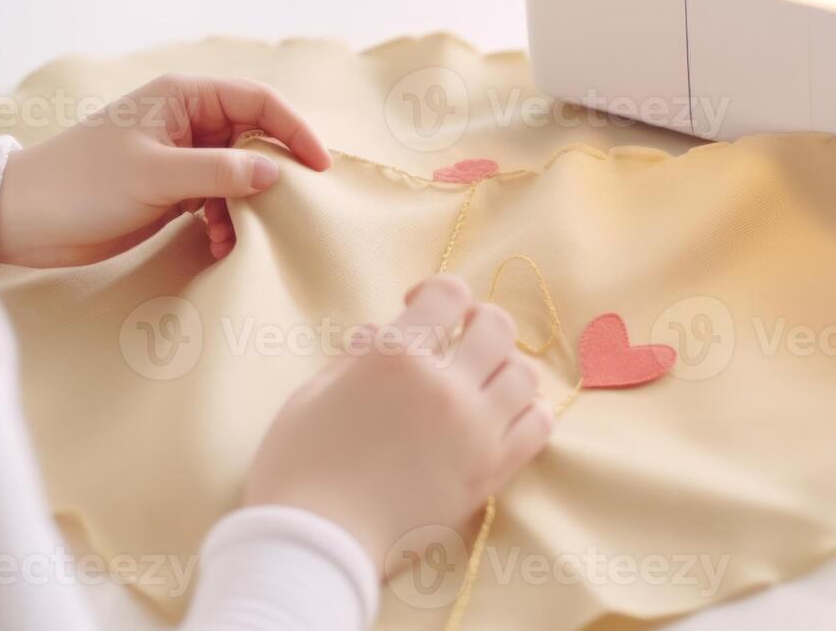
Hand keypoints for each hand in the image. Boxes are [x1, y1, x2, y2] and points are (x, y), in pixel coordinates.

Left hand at [0, 74, 331, 267]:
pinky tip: (217, 246)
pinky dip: (224, 222)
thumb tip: (276, 173)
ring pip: (238, 175)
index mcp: (184, 96)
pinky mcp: (170, 189)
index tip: (318, 168)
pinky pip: (216, 200)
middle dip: (272, 175)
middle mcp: (187, 120)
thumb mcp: (156, 176)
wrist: (26, 217)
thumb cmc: (83, 184)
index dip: (294, 129)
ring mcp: (179, 155)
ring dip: (246, 208)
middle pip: (254, 137)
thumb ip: (219, 173)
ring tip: (237, 239)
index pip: (259, 100)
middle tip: (288, 212)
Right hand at [242, 276, 553, 574]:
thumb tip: (382, 331)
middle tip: (457, 337)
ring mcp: (475, 431)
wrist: (317, 543)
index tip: (421, 304)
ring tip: (479, 378)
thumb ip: (356, 356)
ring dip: (504, 365)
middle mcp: (445, 386)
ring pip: (524, 373)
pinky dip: (527, 410)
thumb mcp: (313, 392)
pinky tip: (500, 414)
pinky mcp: (489, 474)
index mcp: (395, 356)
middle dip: (477, 321)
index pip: (449, 295)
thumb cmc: (298, 465)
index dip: (437, 292)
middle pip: (496, 327)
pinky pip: (537, 426)